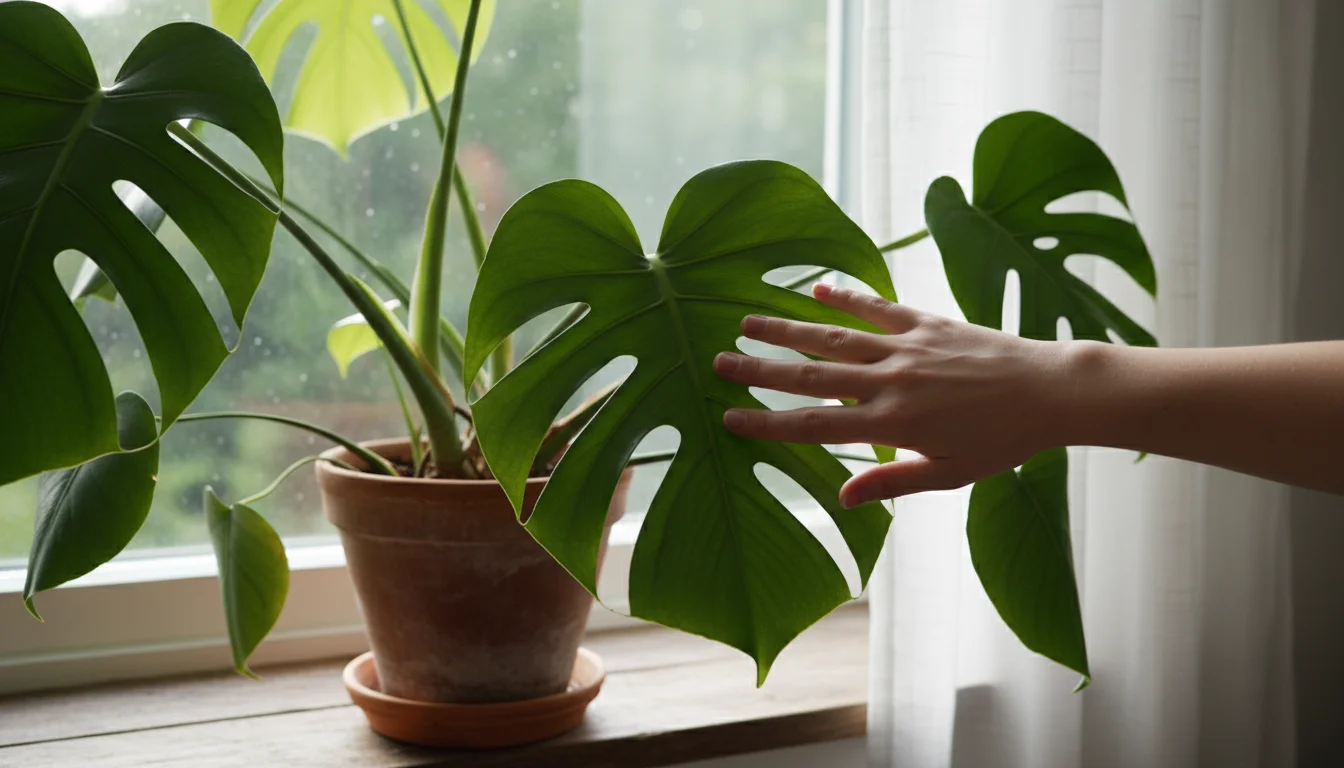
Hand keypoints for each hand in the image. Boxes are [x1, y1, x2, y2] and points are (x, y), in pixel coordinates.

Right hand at [714, 283, 1074, 506]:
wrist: (1050, 391)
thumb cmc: (1002, 441)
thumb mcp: (950, 474)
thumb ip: (892, 479)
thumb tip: (841, 498)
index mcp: (893, 424)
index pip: (815, 426)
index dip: (768, 423)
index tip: (730, 418)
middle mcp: (891, 382)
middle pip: (811, 376)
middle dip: (760, 370)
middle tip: (718, 362)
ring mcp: (906, 348)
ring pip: (833, 337)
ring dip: (787, 329)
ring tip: (747, 321)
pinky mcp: (926, 323)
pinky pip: (877, 307)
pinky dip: (846, 296)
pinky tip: (817, 287)